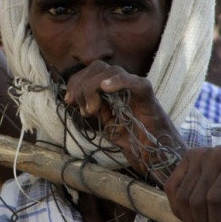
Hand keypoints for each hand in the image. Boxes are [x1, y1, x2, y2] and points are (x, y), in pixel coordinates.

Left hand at [63, 60, 185, 183]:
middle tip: (82, 107)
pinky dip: (118, 80)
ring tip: (92, 109)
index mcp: (113, 88)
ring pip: (111, 70)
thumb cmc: (132, 139)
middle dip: (81, 84)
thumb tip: (76, 96)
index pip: (91, 72)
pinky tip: (105, 87)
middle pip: (97, 67)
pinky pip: (133, 81)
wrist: (153, 155)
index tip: (67, 100)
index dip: (75, 82)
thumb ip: (94, 107)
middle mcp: (124, 83)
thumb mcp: (106, 122)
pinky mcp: (147, 95)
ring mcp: (135, 87)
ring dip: (93, 87)